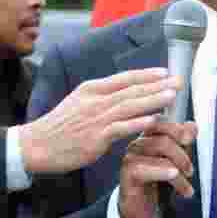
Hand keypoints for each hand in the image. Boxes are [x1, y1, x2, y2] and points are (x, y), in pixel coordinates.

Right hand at [19, 68, 181, 174]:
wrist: (37, 145)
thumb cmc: (60, 127)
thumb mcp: (79, 103)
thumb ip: (101, 98)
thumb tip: (123, 94)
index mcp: (91, 89)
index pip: (124, 78)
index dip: (147, 75)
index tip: (166, 73)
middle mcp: (95, 100)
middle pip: (132, 89)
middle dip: (158, 85)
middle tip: (179, 81)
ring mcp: (95, 118)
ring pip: (130, 105)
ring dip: (153, 100)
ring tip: (172, 96)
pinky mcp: (95, 137)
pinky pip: (121, 128)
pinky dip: (138, 122)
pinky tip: (153, 120)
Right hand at [119, 119, 196, 217]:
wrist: (141, 210)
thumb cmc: (157, 184)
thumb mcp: (176, 162)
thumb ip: (184, 144)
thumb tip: (192, 125)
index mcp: (148, 138)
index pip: (160, 122)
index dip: (177, 128)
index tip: (189, 139)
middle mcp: (137, 144)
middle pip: (163, 139)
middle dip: (182, 155)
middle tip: (190, 171)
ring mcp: (131, 158)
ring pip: (159, 152)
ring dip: (179, 170)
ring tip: (186, 187)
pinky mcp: (128, 174)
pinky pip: (148, 169)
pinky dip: (166, 174)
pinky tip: (177, 180)